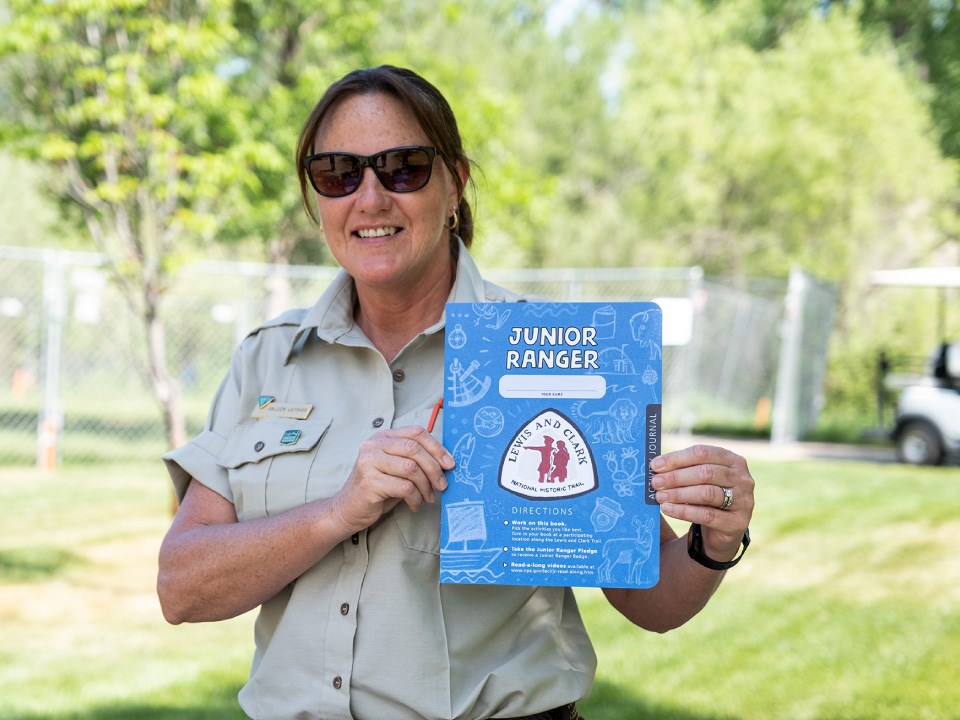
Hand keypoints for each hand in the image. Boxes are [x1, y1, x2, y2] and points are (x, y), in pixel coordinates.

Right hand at [331, 426, 454, 533]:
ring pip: (411, 468)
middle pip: (414, 449)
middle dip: (434, 469)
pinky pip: (404, 487)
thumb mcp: (396, 467)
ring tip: (428, 497)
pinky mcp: (369, 482)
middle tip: (442, 485)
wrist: (347, 509)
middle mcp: (373, 445)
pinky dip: (415, 498)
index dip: (437, 447)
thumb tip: (446, 462)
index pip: (416, 432)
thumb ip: (414, 459)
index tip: (450, 464)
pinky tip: (414, 504)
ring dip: (426, 486)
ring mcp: (369, 462)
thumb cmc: (377, 488)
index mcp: (382, 437)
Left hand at [651, 444, 753, 560]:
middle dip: (676, 477)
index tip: (655, 465)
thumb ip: (682, 470)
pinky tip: (667, 509)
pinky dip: (684, 511)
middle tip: (655, 482)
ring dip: (678, 494)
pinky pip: (707, 515)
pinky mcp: (737, 522)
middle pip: (705, 473)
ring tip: (659, 496)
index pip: (702, 453)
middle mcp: (742, 478)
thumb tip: (655, 466)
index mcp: (732, 460)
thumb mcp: (698, 480)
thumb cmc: (706, 497)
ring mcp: (743, 500)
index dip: (677, 458)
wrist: (721, 530)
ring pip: (706, 493)